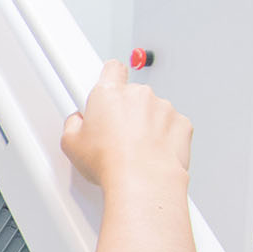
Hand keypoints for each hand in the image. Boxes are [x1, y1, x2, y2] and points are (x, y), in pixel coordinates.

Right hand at [62, 60, 190, 189]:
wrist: (143, 182)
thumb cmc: (112, 163)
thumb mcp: (71, 145)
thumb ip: (73, 124)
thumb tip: (76, 124)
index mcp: (109, 93)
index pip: (111, 69)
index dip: (109, 77)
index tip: (106, 88)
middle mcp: (138, 94)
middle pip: (132, 93)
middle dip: (125, 110)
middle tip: (115, 134)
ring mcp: (162, 107)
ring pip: (153, 110)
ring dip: (145, 124)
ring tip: (134, 149)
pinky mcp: (181, 123)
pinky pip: (172, 125)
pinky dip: (164, 136)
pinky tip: (152, 153)